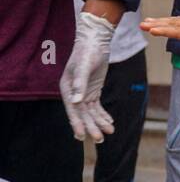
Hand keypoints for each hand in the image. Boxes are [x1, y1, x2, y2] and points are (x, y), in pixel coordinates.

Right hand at [59, 10, 116, 142]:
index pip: (72, 110)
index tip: (81, 136)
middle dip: (91, 127)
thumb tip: (75, 101)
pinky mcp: (92, 90)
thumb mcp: (84, 67)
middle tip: (100, 140)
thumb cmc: (87, 52)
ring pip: (91, 112)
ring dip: (99, 122)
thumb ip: (79, 84)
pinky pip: (97, 106)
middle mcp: (73, 92)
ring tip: (109, 132)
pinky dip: (103, 114)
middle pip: (83, 114)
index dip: (77, 123)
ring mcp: (83, 92)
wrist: (95, 41)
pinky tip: (110, 122)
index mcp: (67, 88)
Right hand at [140, 7, 179, 52]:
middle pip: (173, 25)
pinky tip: (164, 21)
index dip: (164, 31)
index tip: (151, 30)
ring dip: (160, 22)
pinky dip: (170, 20)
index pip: (179, 31)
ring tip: (145, 21)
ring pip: (175, 21)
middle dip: (157, 25)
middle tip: (141, 25)